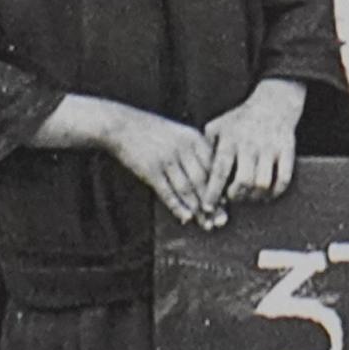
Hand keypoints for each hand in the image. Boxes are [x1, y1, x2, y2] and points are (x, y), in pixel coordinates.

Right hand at [104, 105, 227, 227]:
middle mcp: (183, 147)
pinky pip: (167, 191)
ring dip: (198, 209)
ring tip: (207, 224)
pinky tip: (186, 217)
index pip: (213, 166)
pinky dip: (178, 206)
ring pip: (187, 189)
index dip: (221, 187)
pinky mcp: (150, 169)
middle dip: (213, 203)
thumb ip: (194, 152)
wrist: (121, 125)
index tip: (227, 204)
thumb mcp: (178, 134)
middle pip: (203, 180)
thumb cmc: (152, 132)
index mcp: (193, 137)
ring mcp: (166, 158)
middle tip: (221, 220)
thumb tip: (210, 178)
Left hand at [202, 83, 303, 205]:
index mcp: (231, 139)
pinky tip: (266, 194)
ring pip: (263, 183)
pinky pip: (283, 179)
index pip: (220, 170)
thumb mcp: (218, 127)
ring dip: (254, 196)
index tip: (207, 207)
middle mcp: (251, 144)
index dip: (213, 191)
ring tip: (248, 197)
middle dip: (236, 196)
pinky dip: (275, 192)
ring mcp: (270, 148)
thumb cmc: (240, 120)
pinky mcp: (287, 151)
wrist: (273, 103)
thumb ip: (206, 149)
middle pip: (243, 181)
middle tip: (232, 199)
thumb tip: (196, 176)